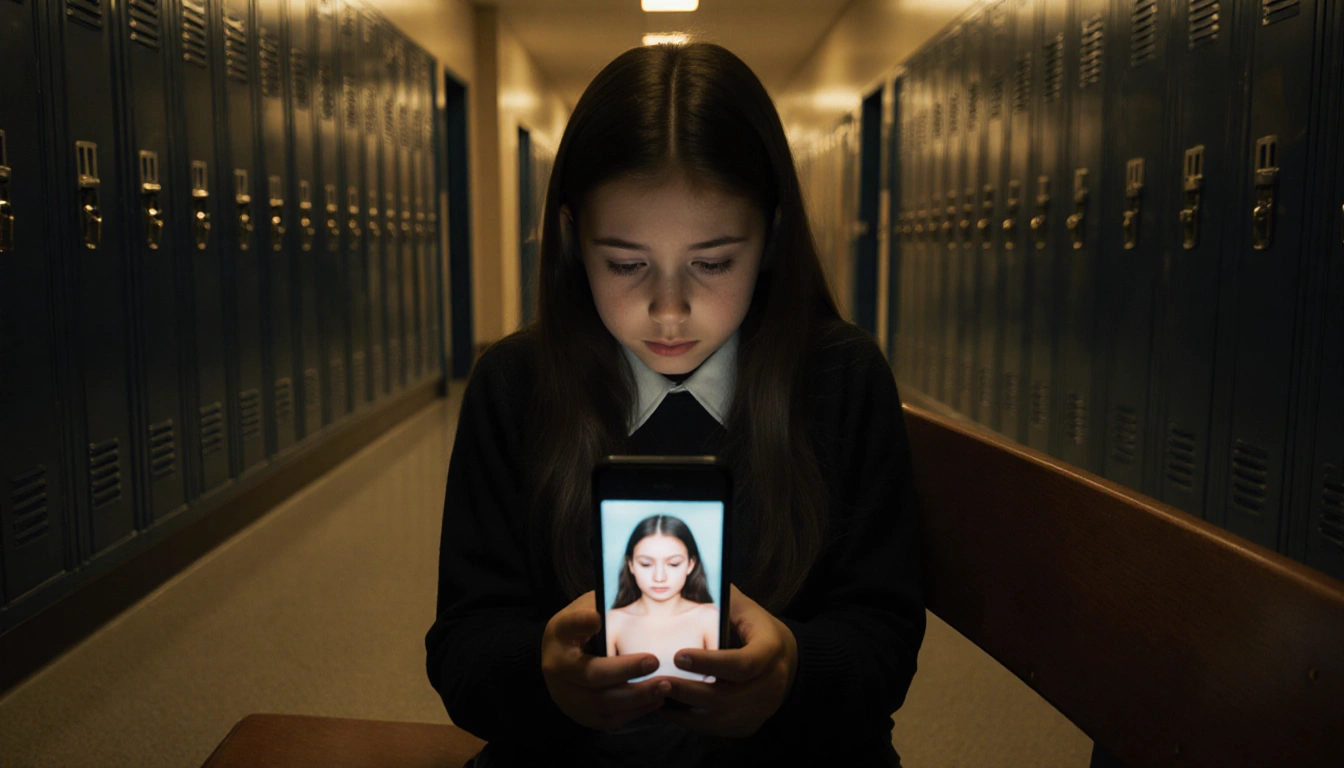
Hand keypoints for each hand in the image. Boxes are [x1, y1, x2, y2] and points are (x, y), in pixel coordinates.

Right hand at [541, 591, 672, 729]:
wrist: (561, 660)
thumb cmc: (582, 629)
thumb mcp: (587, 608)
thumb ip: (604, 606)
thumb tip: (635, 603)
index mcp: (559, 635)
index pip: (568, 627)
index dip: (581, 623)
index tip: (597, 618)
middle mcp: (557, 668)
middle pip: (590, 674)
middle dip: (625, 670)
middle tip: (654, 661)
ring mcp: (567, 696)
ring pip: (602, 703)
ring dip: (636, 696)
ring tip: (664, 686)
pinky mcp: (581, 714)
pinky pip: (609, 719)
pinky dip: (634, 711)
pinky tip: (655, 699)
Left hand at [658, 585, 798, 737]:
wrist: (788, 661)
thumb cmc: (758, 629)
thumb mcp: (747, 609)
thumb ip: (722, 599)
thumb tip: (689, 586)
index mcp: (771, 651)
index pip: (742, 664)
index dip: (709, 663)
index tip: (678, 656)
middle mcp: (770, 685)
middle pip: (726, 698)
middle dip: (688, 692)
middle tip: (659, 681)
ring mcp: (761, 710)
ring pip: (718, 718)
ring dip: (684, 709)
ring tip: (657, 695)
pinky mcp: (748, 725)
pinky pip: (715, 729)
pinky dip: (690, 721)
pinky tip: (669, 707)